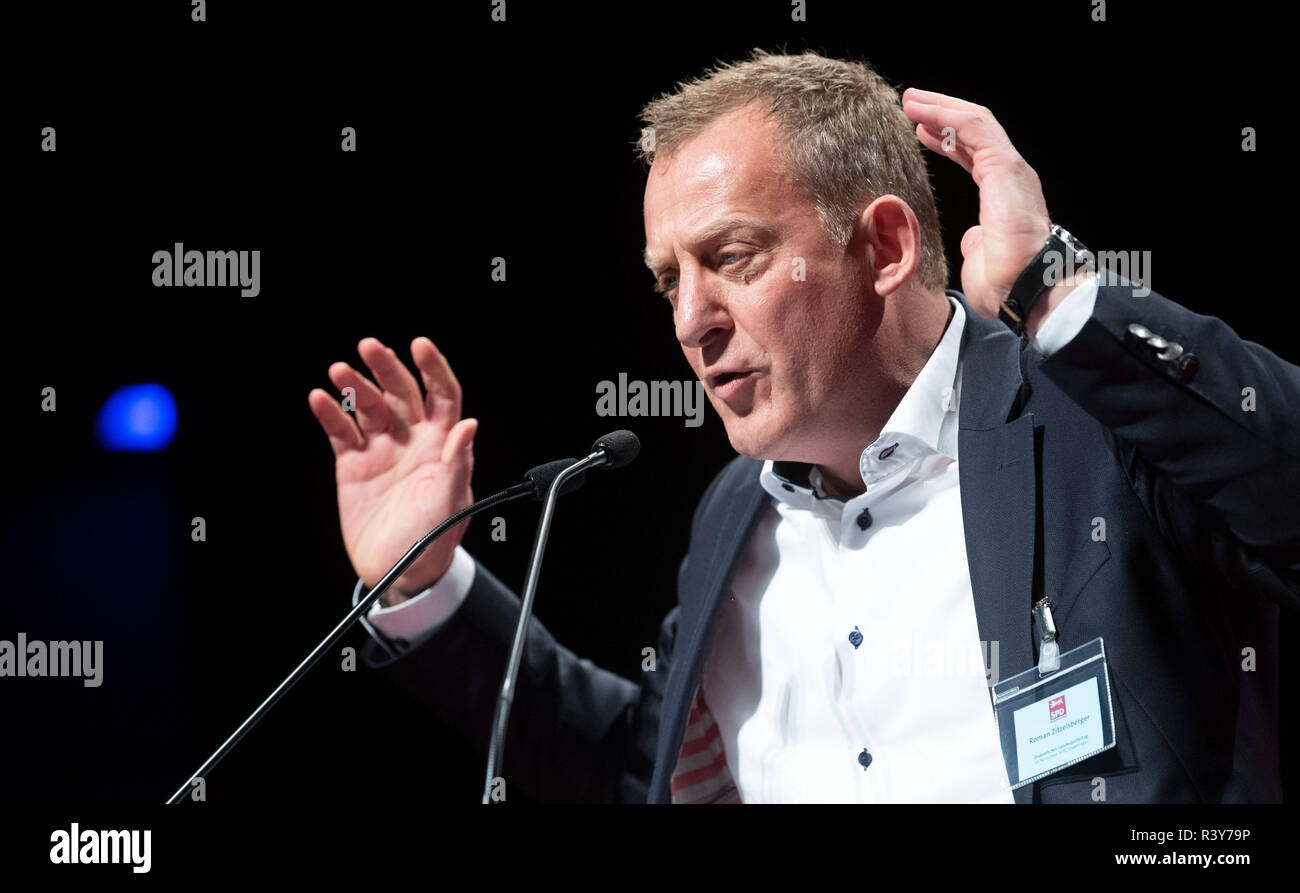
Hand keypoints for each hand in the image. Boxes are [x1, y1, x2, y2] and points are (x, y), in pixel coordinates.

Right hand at [308, 337, 476, 603]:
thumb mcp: (451, 504)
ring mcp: (381, 449)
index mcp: (441, 444)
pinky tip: (320, 398)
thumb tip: (469, 426)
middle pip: (400, 392)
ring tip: (340, 371)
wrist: (400, 573)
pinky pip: (341, 432)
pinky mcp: (353, 464)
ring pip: (368, 407)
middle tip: (369, 347)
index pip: (442, 395)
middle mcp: (412, 439)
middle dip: (386, 367)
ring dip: (354, 386)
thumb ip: (457, 465)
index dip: (433, 368)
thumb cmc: (434, 539)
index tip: (420, 345)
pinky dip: (330, 414)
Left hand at [902, 88, 1070, 333]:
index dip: (947, 142)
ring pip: (974, 122)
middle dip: (941, 115)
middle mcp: (1010, 176)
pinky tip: (921, 111)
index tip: (922, 133)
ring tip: (910, 99)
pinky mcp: (1004, 165)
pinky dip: (945, 114)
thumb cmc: (1004, 283)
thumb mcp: (980, 260)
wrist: (1025, 287)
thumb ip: (976, 243)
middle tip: (911, 104)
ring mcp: (1009, 168)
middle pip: (973, 133)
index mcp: (1003, 195)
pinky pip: (973, 128)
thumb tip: (971, 239)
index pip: (974, 156)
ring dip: (940, 108)